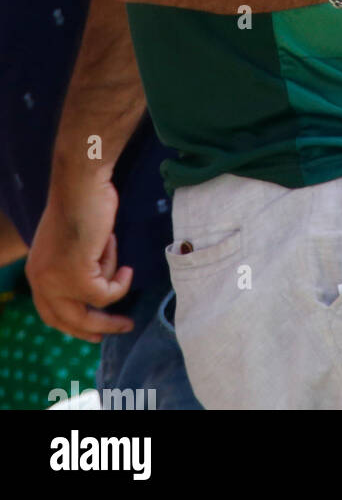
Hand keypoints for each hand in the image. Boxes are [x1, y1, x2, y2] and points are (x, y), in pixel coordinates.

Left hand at [25, 175, 133, 342]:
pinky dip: (120, 282)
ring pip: (90, 312)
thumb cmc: (81, 203)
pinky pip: (105, 294)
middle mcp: (41, 281)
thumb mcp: (71, 240)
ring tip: (125, 272)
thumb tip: (92, 275)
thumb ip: (73, 261)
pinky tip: (126, 268)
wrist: (81, 187)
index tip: (93, 331)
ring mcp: (57, 282)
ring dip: (114, 294)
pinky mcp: (77, 279)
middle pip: (68, 321)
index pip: (50, 312)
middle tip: (122, 327)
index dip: (72, 324)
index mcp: (37, 272)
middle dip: (96, 328)